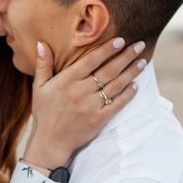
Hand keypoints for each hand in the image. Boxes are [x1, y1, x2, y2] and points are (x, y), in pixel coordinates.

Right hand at [23, 38, 145, 168]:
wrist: (50, 142)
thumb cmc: (44, 113)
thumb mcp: (39, 87)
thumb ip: (43, 65)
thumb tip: (41, 43)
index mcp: (66, 80)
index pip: (91, 60)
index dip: (107, 49)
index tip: (120, 40)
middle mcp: (80, 91)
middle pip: (108, 70)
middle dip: (126, 56)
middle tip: (140, 45)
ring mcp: (91, 106)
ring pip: (116, 85)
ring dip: (131, 72)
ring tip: (143, 62)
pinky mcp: (99, 119)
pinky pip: (117, 104)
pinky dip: (128, 94)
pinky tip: (136, 85)